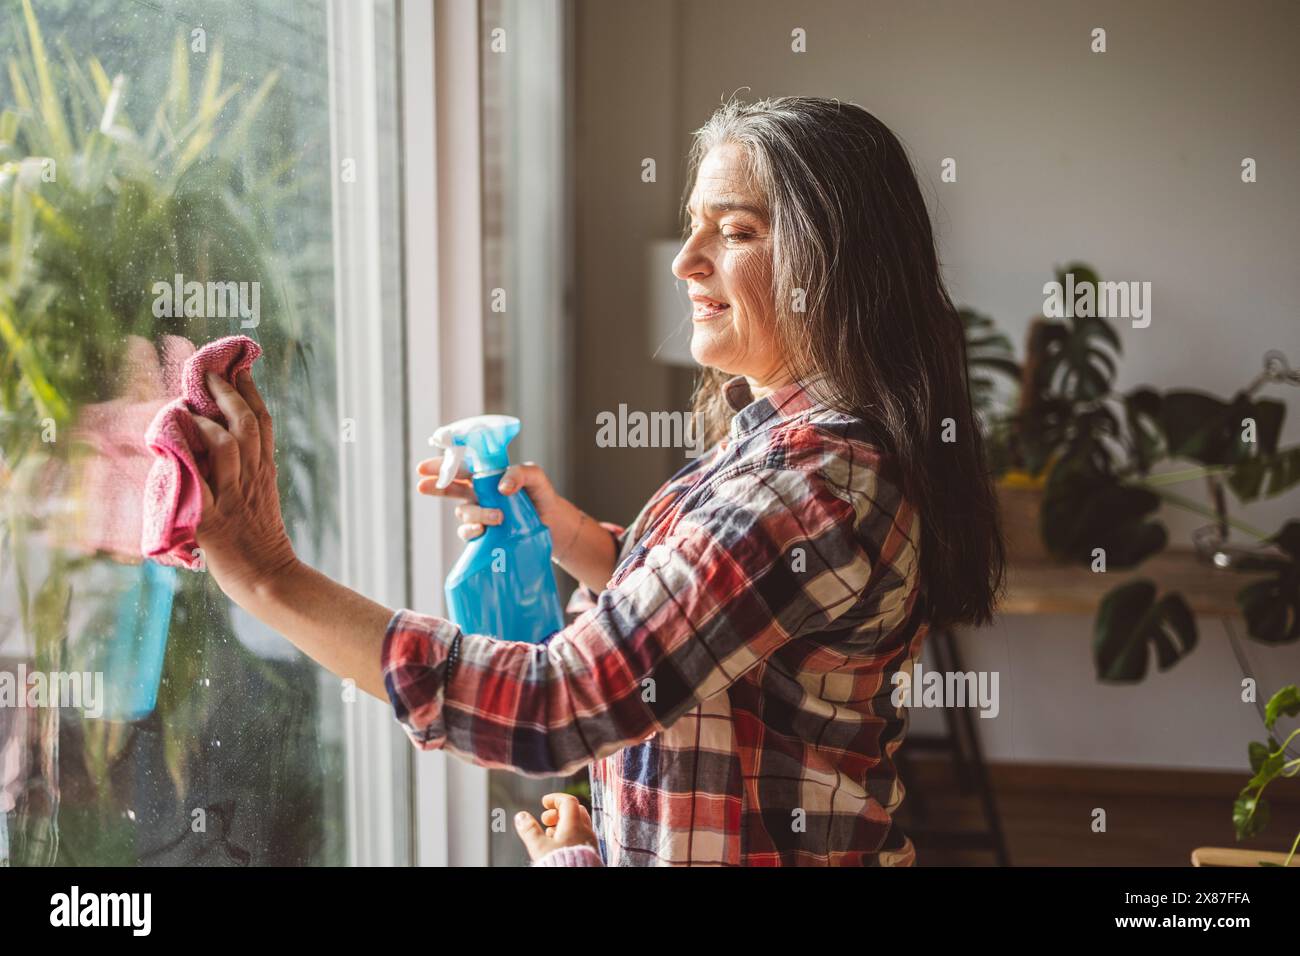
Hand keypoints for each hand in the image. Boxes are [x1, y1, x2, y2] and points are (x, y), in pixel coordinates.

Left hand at [191, 370, 299, 604]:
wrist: (269, 577)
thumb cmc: (259, 542)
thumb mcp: (260, 498)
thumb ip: (248, 470)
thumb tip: (226, 441)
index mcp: (265, 472)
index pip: (264, 422)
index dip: (250, 391)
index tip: (238, 366)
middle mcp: (253, 478)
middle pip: (248, 424)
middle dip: (229, 393)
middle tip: (209, 373)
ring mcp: (235, 496)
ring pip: (230, 445)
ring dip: (210, 420)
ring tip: (188, 405)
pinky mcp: (214, 519)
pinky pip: (203, 481)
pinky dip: (191, 457)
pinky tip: (177, 440)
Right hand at [415, 456, 570, 542]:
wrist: (554, 526)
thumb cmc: (542, 496)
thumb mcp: (536, 477)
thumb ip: (520, 473)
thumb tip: (501, 487)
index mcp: (487, 475)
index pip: (461, 466)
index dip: (442, 465)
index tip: (424, 468)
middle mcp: (479, 493)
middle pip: (450, 487)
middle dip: (435, 485)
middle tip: (422, 485)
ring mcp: (481, 513)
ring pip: (463, 512)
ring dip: (475, 513)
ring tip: (497, 517)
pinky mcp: (485, 533)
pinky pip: (468, 531)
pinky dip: (471, 530)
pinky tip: (481, 530)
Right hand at [513, 792, 597, 861]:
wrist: (574, 883)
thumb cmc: (559, 865)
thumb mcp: (539, 847)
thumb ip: (529, 830)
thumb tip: (520, 816)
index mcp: (575, 824)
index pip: (568, 801)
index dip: (555, 799)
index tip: (544, 802)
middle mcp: (586, 830)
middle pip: (576, 810)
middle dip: (559, 811)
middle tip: (545, 819)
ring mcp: (590, 841)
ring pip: (579, 823)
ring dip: (563, 823)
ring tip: (549, 832)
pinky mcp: (590, 851)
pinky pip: (581, 836)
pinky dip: (569, 833)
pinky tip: (558, 844)